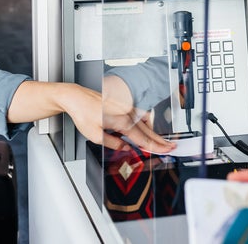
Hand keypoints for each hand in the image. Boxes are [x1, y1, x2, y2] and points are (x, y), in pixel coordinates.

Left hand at [60, 83, 175, 153]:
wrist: (77, 97)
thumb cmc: (83, 113)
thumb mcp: (95, 135)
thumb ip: (114, 143)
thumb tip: (126, 148)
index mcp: (122, 121)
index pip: (142, 138)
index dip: (155, 146)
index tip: (164, 151)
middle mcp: (126, 112)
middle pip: (148, 129)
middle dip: (160, 140)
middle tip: (171, 147)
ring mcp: (126, 106)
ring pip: (146, 121)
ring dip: (154, 131)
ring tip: (161, 141)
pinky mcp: (123, 103)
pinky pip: (140, 114)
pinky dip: (146, 122)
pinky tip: (147, 126)